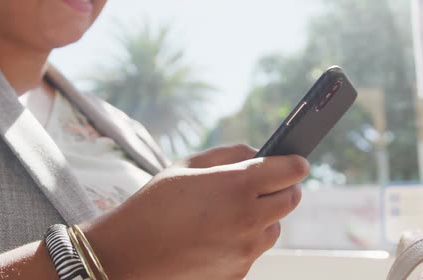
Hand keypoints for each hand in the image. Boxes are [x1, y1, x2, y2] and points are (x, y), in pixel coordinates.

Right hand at [83, 145, 308, 279]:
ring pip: (275, 227)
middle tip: (260, 185)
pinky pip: (254, 250)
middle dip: (281, 188)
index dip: (293, 162)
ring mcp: (245, 251)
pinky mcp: (238, 273)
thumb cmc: (153, 205)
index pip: (292, 170)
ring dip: (264, 216)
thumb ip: (228, 154)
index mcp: (237, 186)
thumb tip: (258, 153)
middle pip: (291, 198)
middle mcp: (249, 220)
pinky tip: (214, 235)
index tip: (291, 161)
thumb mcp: (186, 165)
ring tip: (228, 213)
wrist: (129, 254)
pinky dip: (244, 240)